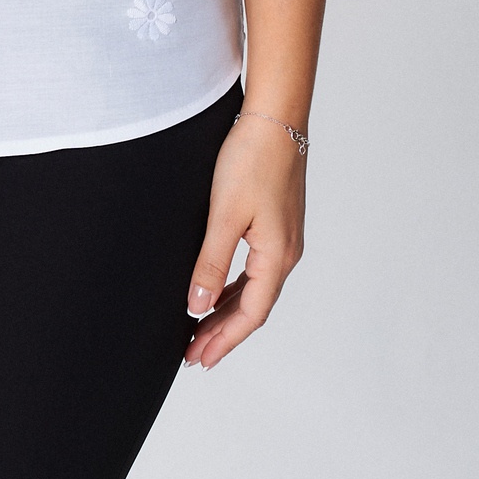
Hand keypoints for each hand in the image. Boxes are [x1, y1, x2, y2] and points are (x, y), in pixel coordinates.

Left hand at [183, 114, 305, 369]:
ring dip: (228, 312)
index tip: (199, 359)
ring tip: (200, 331)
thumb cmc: (251, 160)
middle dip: (223, 333)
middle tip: (193, 355)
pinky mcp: (276, 224)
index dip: (224, 340)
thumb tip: (198, 305)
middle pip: (254, 307)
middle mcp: (286, 253)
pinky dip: (235, 288)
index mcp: (277, 256)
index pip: (250, 314)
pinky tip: (217, 291)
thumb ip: (212, 262)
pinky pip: (256, 270)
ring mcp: (284, 239)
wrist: (275, 119)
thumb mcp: (224, 214)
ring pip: (255, 290)